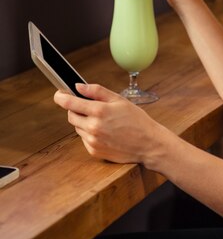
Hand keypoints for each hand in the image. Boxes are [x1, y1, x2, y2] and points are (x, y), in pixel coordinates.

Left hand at [54, 83, 173, 168]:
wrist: (148, 144)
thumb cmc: (136, 120)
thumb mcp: (119, 100)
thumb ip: (97, 91)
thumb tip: (78, 86)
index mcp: (99, 111)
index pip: (69, 102)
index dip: (60, 96)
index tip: (58, 94)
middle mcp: (93, 127)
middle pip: (71, 115)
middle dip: (76, 109)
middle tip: (91, 108)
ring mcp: (92, 141)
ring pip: (77, 127)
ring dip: (84, 122)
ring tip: (103, 121)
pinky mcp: (94, 151)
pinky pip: (84, 138)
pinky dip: (90, 134)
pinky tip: (105, 132)